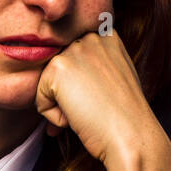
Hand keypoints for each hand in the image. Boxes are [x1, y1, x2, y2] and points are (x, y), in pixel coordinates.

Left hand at [35, 32, 170, 170]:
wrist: (130, 134)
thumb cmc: (125, 118)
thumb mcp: (115, 80)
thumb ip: (94, 69)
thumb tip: (66, 83)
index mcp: (107, 36)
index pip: (75, 63)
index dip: (81, 89)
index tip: (101, 102)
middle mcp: (90, 37)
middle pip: (60, 74)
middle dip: (70, 97)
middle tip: (94, 110)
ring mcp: (74, 49)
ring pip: (49, 86)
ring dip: (63, 108)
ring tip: (88, 112)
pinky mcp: (58, 68)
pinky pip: (41, 100)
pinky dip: (55, 118)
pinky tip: (78, 116)